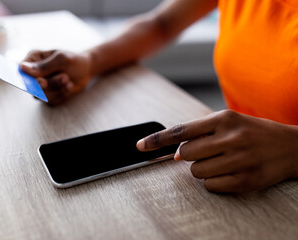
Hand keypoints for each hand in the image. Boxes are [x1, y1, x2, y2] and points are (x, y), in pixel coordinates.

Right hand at [20, 50, 91, 104]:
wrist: (86, 71)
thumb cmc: (73, 61)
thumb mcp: (62, 60)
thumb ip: (44, 65)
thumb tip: (22, 67)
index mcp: (33, 58)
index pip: (21, 70)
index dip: (28, 79)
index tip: (43, 81)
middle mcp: (33, 73)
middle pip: (32, 86)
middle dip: (51, 84)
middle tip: (65, 77)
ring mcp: (39, 86)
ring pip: (41, 96)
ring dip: (58, 90)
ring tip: (69, 81)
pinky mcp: (47, 95)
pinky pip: (50, 101)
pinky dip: (61, 96)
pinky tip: (69, 88)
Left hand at [136, 110, 297, 192]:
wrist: (292, 146)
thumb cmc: (253, 132)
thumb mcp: (229, 122)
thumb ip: (200, 133)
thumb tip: (175, 154)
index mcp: (223, 118)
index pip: (181, 130)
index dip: (157, 139)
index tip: (139, 146)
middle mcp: (231, 137)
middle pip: (185, 154)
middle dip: (190, 155)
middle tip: (209, 152)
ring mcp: (240, 160)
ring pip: (195, 171)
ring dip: (202, 169)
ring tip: (222, 161)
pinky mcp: (246, 180)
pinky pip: (211, 186)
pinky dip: (214, 182)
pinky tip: (230, 172)